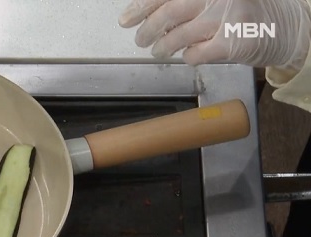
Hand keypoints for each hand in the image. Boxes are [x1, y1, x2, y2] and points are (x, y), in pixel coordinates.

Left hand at [118, 0, 310, 71]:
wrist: (284, 27)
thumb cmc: (242, 10)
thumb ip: (184, 2)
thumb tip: (144, 12)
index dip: (142, 6)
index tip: (126, 18)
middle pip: (169, 12)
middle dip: (148, 29)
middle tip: (140, 38)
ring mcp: (226, 18)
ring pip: (178, 36)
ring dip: (164, 46)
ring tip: (159, 50)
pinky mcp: (232, 43)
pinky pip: (195, 54)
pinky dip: (187, 57)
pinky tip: (189, 54)